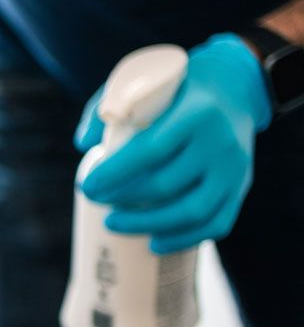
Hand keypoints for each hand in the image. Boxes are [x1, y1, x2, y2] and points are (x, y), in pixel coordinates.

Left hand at [74, 33, 270, 253]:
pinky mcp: (242, 186)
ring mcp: (235, 167)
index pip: (151, 151)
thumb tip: (83, 146)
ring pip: (192, 211)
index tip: (86, 186)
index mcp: (196, 112)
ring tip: (114, 223)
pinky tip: (155, 243)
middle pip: (167, 185)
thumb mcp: (143, 83)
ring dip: (147, 225)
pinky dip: (184, 239)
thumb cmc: (176, 89)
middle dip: (123, 200)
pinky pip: (217, 223)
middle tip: (96, 201)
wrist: (236, 87)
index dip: (114, 175)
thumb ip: (108, 107)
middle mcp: (220, 141)